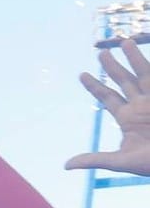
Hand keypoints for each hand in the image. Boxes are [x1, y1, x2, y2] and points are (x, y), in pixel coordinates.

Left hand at [66, 39, 149, 175]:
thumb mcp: (122, 161)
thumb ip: (96, 159)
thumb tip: (67, 165)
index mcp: (127, 118)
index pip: (107, 97)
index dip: (95, 86)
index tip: (81, 74)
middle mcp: (140, 105)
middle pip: (124, 80)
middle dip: (113, 67)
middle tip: (101, 53)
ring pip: (144, 73)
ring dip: (135, 58)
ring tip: (125, 41)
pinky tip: (148, 55)